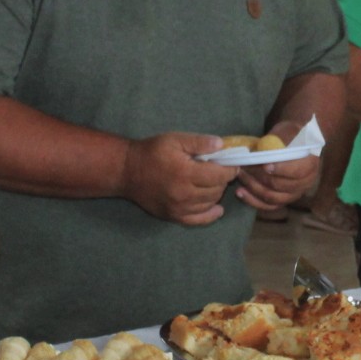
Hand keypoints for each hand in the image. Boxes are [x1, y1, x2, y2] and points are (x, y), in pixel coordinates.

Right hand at [121, 133, 239, 226]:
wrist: (128, 171)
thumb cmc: (152, 152)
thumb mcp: (175, 140)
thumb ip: (199, 142)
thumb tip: (222, 145)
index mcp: (186, 173)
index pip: (220, 175)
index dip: (230, 169)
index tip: (232, 164)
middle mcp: (184, 194)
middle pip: (217, 190)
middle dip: (223, 180)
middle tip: (220, 171)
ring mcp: (179, 208)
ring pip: (210, 204)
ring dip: (216, 193)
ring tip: (213, 183)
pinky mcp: (173, 216)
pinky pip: (198, 220)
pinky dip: (210, 214)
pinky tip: (217, 208)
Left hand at [235, 127, 320, 211]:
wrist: (293, 142)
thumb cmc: (290, 135)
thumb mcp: (287, 131)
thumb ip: (279, 139)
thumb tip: (263, 149)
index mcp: (310, 164)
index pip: (297, 172)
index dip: (281, 170)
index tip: (265, 165)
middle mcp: (305, 183)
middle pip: (281, 186)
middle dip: (260, 177)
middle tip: (244, 167)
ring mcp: (294, 194)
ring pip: (273, 198)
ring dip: (253, 188)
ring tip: (240, 176)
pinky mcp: (283, 200)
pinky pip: (267, 206)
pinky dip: (252, 200)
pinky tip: (240, 192)